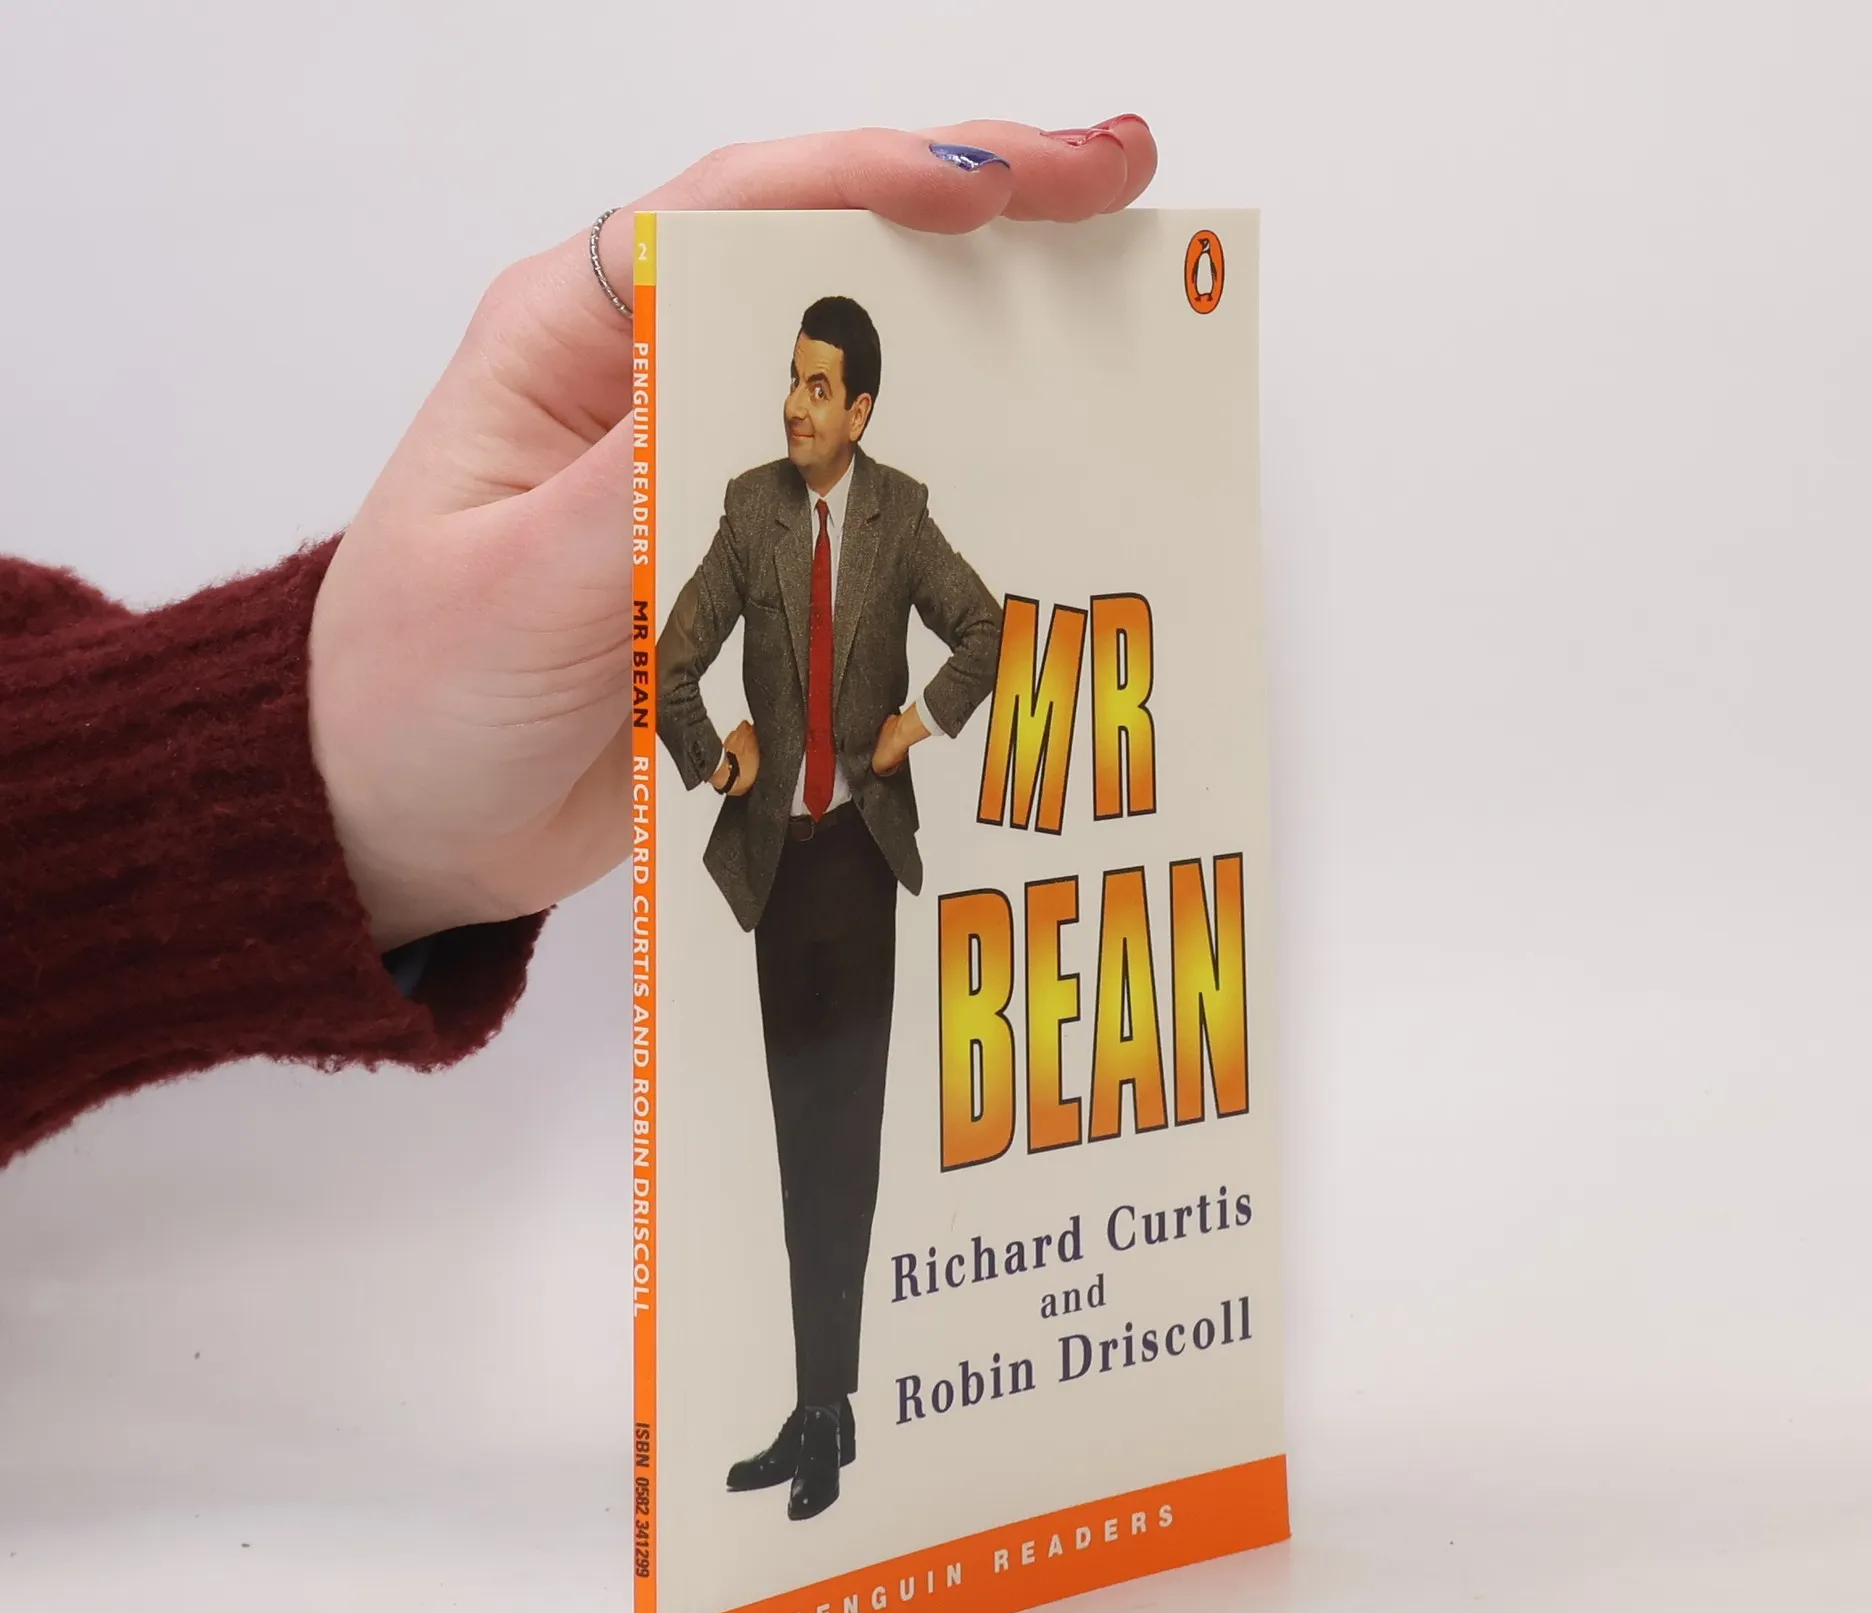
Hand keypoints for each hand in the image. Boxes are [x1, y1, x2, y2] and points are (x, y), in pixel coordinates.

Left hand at [306, 118, 1156, 949]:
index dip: (872, 183)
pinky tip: (1038, 459)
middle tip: (1112, 181)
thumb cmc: (413, 699)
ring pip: (864, 368)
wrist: (409, 826)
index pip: (729, 215)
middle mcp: (647, 378)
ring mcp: (706, 466)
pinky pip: (867, 499)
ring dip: (988, 329)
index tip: (998, 189)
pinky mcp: (747, 560)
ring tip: (1115, 294)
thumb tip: (775, 391)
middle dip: (973, 209)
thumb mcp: (513, 591)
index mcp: (566, 342)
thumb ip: (638, 492)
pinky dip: (957, 474)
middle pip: (822, 257)